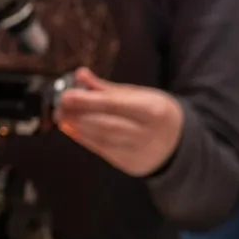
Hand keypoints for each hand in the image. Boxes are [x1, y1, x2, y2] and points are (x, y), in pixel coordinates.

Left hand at [56, 68, 183, 176]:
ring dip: (78, 129)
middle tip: (59, 108)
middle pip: (107, 125)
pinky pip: (103, 151)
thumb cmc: (154, 112)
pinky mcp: (130, 164)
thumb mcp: (139, 95)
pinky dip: (85, 139)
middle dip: (79, 116)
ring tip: (62, 118)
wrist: (179, 142)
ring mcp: (139, 151)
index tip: (66, 96)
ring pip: (103, 140)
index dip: (88, 101)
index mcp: (153, 109)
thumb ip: (106, 88)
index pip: (115, 105)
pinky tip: (72, 130)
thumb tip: (79, 74)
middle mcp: (147, 132)